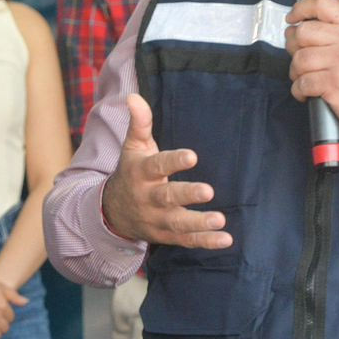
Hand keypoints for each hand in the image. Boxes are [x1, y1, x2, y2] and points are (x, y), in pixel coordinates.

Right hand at [100, 94, 231, 248]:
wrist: (113, 212)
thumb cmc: (132, 172)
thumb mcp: (133, 147)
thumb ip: (139, 123)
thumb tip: (133, 96)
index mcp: (141, 173)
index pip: (157, 166)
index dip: (174, 161)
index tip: (193, 156)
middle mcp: (148, 198)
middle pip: (167, 197)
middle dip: (187, 195)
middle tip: (209, 191)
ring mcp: (157, 219)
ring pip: (178, 223)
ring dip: (199, 223)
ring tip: (220, 220)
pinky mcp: (167, 235)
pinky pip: (186, 240)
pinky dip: (205, 242)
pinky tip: (226, 239)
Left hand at [285, 0, 338, 151]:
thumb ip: (337, 32)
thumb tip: (301, 28)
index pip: (322, 4)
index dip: (300, 8)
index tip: (292, 18)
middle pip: (302, 32)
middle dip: (293, 47)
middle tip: (299, 58)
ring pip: (299, 59)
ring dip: (296, 72)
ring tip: (305, 79)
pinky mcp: (332, 84)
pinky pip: (301, 83)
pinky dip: (299, 91)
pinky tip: (307, 94)